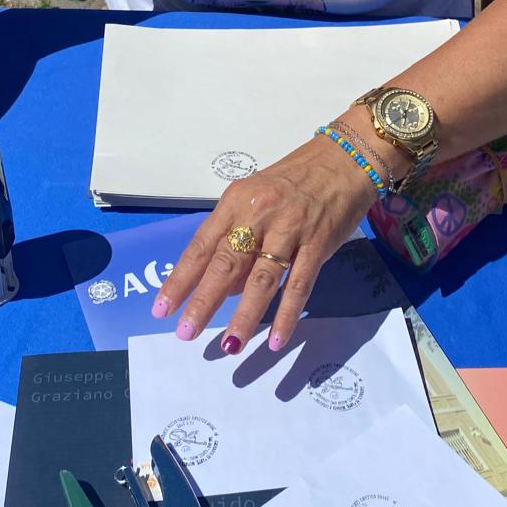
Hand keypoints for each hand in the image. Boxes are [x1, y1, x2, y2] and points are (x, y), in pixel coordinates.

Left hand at [152, 132, 381, 356]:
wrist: (344, 160)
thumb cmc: (294, 180)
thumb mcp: (254, 200)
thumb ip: (236, 239)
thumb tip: (221, 288)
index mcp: (235, 202)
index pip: (201, 246)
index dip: (180, 279)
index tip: (162, 308)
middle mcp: (258, 214)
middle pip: (226, 264)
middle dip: (203, 302)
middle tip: (185, 333)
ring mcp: (290, 229)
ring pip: (262, 279)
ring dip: (244, 316)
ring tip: (229, 346)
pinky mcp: (318, 244)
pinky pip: (299, 285)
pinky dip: (286, 314)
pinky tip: (275, 339)